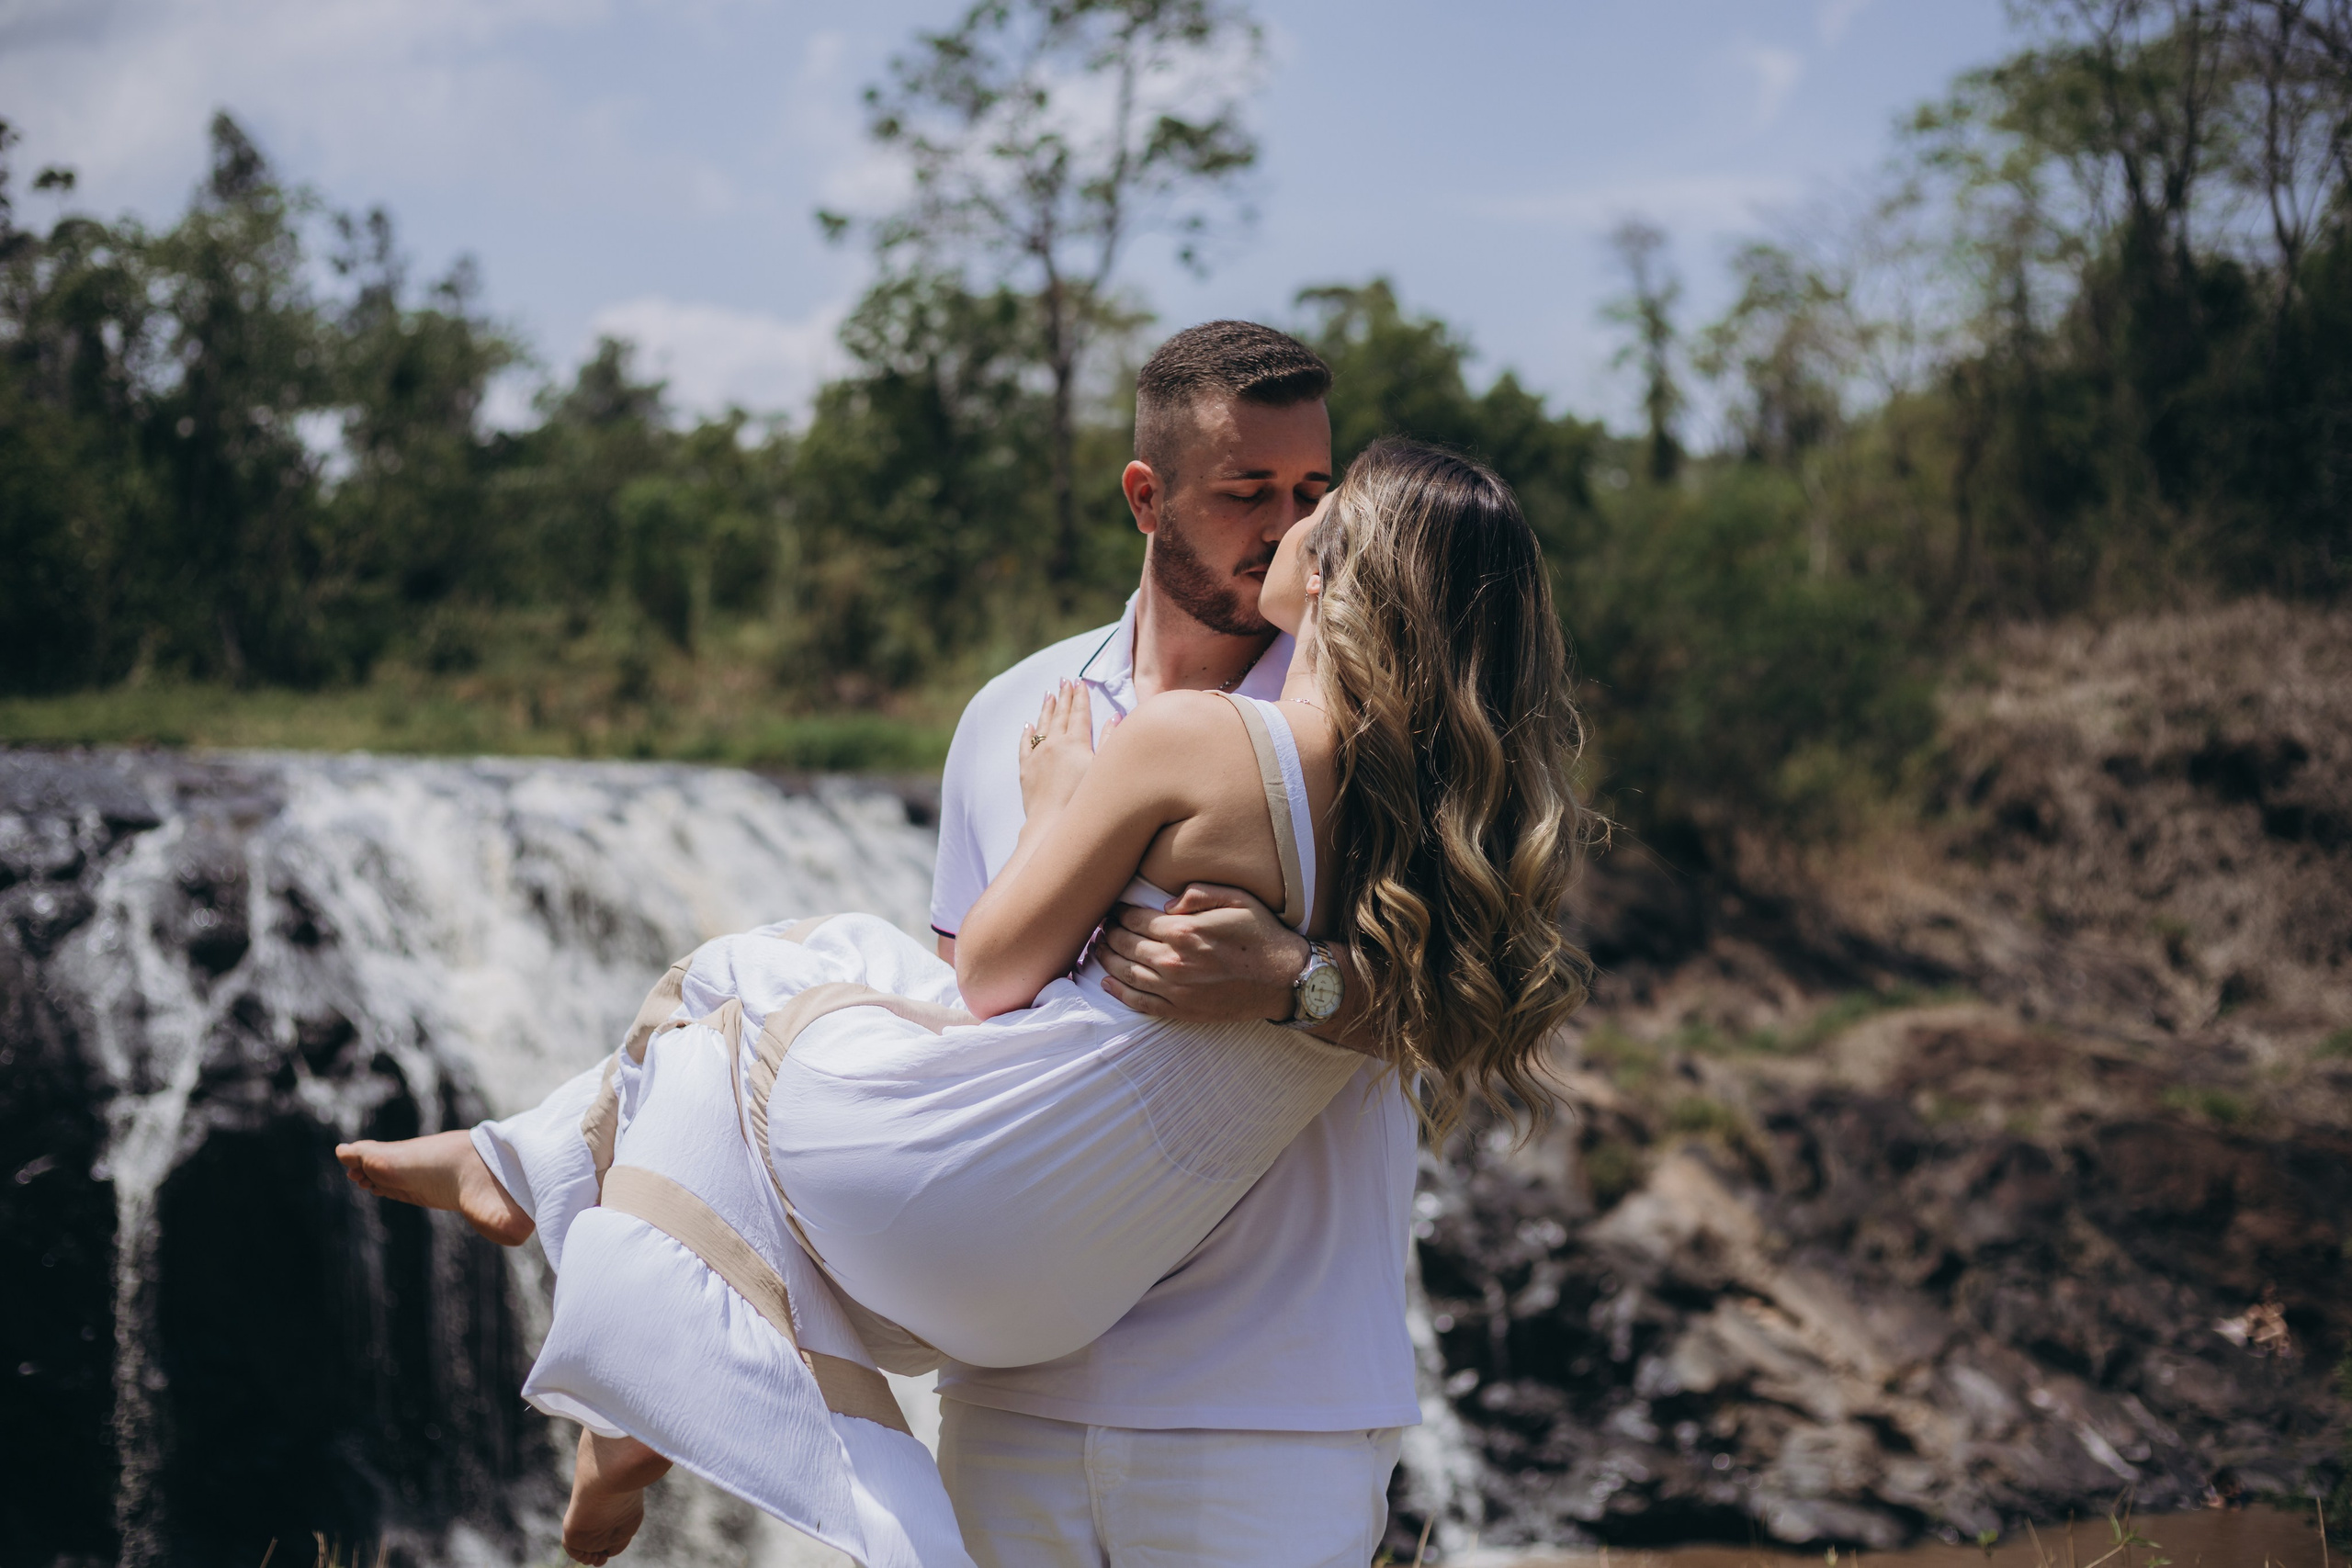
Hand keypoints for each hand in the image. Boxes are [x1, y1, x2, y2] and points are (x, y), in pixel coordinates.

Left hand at [1019, 679, 1097, 820]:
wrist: (1053, 823)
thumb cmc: (1084, 799)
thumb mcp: (1103, 768)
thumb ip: (1110, 740)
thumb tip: (1115, 716)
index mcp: (1076, 741)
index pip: (1079, 712)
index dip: (1080, 696)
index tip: (1079, 681)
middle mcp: (1055, 743)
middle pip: (1060, 714)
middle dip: (1064, 696)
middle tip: (1064, 680)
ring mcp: (1038, 756)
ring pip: (1041, 725)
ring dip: (1046, 709)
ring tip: (1048, 694)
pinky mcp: (1026, 770)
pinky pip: (1025, 746)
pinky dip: (1026, 734)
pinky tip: (1027, 726)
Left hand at [1098, 883, 1309, 1022]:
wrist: (1283, 979)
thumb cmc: (1261, 935)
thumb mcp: (1237, 899)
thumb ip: (1198, 894)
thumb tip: (1164, 906)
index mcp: (1185, 930)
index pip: (1134, 919)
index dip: (1119, 912)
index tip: (1114, 909)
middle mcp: (1174, 961)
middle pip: (1124, 944)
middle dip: (1108, 933)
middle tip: (1102, 927)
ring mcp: (1175, 989)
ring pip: (1125, 973)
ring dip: (1106, 959)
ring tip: (1099, 949)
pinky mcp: (1181, 1010)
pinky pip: (1139, 1003)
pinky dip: (1118, 992)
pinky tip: (1107, 982)